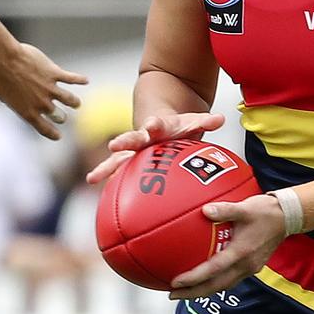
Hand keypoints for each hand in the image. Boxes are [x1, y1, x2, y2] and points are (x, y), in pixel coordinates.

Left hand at [0, 42, 87, 139]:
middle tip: (62, 116)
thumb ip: (15, 103)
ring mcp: (50, 89)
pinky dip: (80, 80)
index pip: (45, 129)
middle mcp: (42, 103)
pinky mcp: (55, 74)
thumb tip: (15, 102)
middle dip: (61, 117)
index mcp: (28, 112)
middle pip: (59, 116)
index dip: (53, 134)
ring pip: (70, 100)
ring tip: (76, 104)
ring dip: (74, 103)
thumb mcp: (4, 96)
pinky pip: (71, 79)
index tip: (58, 136)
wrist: (4, 60)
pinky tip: (85, 80)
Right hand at [85, 111, 224, 183]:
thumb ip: (206, 121)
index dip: (155, 124)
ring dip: (106, 167)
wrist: (158, 119)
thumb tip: (221, 118)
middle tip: (113, 145)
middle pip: (132, 138)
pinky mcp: (130, 160)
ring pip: (119, 158)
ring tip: (92, 178)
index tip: (152, 124)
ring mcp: (134, 149)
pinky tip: (96, 195)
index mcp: (159, 126)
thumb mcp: (193, 121)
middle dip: (124, 141)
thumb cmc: (179, 126)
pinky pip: (117, 172)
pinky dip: (108, 180)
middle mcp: (143, 137)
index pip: (157, 124)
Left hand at [169, 194, 286, 296]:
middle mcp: (245, 265)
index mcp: (241, 252)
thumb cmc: (265, 211)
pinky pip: (230, 280)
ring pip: (223, 286)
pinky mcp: (252, 267)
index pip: (213, 270)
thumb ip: (224, 210)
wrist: (288, 217)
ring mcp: (250, 268)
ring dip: (203, 291)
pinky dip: (215, 282)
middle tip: (172, 295)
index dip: (194, 278)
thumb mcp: (244, 208)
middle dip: (193, 293)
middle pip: (216, 286)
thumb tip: (204, 210)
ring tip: (185, 292)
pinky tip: (205, 279)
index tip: (175, 282)